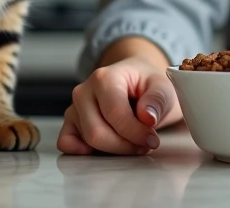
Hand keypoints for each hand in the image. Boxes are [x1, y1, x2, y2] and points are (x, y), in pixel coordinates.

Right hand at [57, 55, 180, 154]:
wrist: (135, 81)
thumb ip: (157, 100)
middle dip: (125, 146)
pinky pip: (67, 143)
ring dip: (114, 149)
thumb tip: (147, 117)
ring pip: (88, 141)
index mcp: (104, 78)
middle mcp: (84, 91)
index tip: (153, 140)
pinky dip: (84, 152)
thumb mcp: (162, 87)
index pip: (115, 114)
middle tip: (144, 144)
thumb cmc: (146, 85)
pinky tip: (105, 149)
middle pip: (97, 133)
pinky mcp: (71, 122)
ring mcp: (74, 107)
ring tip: (132, 141)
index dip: (136, 133)